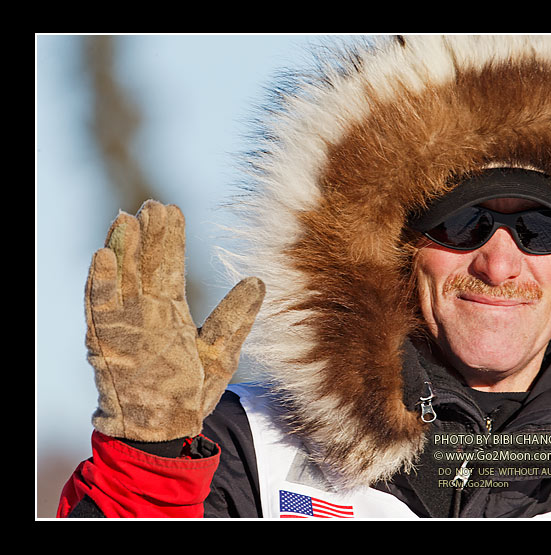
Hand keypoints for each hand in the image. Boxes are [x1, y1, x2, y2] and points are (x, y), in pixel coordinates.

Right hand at [84, 200, 264, 441]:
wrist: (163, 432)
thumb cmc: (190, 392)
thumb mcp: (221, 352)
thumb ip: (236, 318)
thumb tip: (259, 281)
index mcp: (171, 312)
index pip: (168, 267)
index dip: (170, 238)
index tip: (172, 209)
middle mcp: (146, 314)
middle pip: (144, 267)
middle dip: (148, 236)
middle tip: (152, 204)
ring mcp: (125, 327)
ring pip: (120, 280)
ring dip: (121, 250)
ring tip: (126, 219)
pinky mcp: (107, 344)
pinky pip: (100, 310)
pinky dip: (100, 285)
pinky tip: (102, 257)